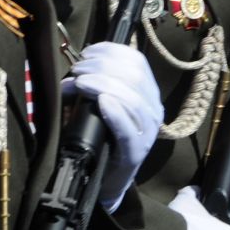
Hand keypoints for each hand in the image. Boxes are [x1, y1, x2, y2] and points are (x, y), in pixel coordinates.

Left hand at [61, 42, 161, 212]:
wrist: (109, 178)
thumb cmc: (104, 135)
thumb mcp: (103, 103)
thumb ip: (98, 83)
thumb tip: (77, 65)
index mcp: (148, 93)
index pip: (137, 61)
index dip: (111, 51)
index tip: (87, 53)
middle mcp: (153, 109)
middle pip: (133, 76)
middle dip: (101, 67)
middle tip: (76, 70)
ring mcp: (148, 132)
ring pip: (132, 99)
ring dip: (102, 85)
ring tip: (80, 83)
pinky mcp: (136, 152)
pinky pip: (128, 129)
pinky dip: (115, 112)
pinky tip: (102, 103)